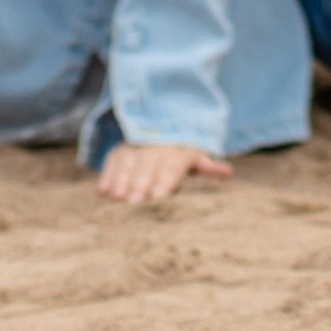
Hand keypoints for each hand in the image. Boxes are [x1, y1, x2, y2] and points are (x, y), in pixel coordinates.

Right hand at [96, 139, 231, 207]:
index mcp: (178, 151)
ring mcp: (136, 147)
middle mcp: (156, 147)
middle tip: (135, 201)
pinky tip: (103, 191)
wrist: (163, 129)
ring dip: (122, 180)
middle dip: (141, 182)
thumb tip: (227, 171)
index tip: (159, 195)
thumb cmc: (182, 156)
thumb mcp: (196, 158)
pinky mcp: (120, 150)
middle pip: (148, 165)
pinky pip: (113, 160)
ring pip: (129, 162)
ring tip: (117, 197)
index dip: (165, 180)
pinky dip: (107, 175)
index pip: (172, 166)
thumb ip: (208, 167)